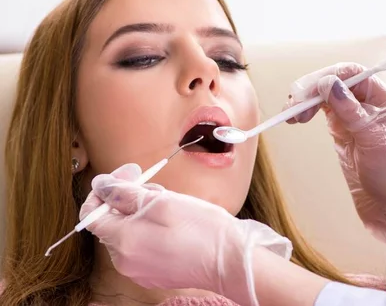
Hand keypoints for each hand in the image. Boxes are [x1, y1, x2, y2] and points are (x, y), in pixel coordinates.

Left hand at [80, 164, 291, 305]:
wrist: (230, 259)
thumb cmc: (200, 228)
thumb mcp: (161, 200)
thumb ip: (125, 193)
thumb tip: (101, 185)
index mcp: (122, 240)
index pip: (91, 214)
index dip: (104, 190)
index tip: (125, 175)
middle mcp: (124, 260)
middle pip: (112, 222)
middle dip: (128, 199)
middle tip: (156, 186)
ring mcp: (139, 270)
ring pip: (129, 232)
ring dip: (141, 213)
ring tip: (170, 203)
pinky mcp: (154, 274)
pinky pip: (142, 246)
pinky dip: (151, 229)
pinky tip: (174, 221)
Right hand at [286, 63, 385, 248]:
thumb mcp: (373, 140)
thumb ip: (351, 111)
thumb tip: (329, 84)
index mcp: (382, 98)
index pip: (353, 73)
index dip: (330, 76)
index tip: (311, 91)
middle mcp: (365, 101)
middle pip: (333, 80)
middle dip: (311, 88)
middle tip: (294, 102)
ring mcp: (350, 112)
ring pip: (322, 93)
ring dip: (303, 99)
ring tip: (290, 114)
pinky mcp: (338, 125)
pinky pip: (318, 109)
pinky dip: (304, 110)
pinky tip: (294, 117)